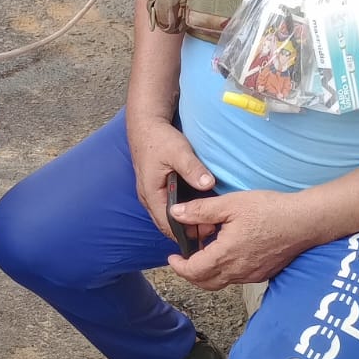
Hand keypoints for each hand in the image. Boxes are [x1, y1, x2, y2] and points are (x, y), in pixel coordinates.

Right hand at [125, 112, 213, 238]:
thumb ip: (192, 169)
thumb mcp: (178, 152)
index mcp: (151, 193)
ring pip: (168, 217)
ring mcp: (152, 195)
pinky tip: (198, 210)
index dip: (186, 231)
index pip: (167, 223)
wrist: (146, 126)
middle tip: (212, 231)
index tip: (207, 230)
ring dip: (185, 222)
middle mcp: (149, 198)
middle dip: (188, 231)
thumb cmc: (160, 139)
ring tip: (207, 224)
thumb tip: (208, 184)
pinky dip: (183, 212)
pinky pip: (169, 207)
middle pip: (167, 225)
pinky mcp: (158, 189)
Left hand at [167, 189, 309, 290]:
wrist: (304, 221)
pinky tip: (227, 253)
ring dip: (207, 273)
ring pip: (221, 282)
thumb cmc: (270, 210)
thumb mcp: (231, 204)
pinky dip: (225, 271)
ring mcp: (251, 275)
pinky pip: (237, 278)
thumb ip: (200, 211)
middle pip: (205, 283)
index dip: (179, 267)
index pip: (193, 271)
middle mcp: (237, 271)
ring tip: (204, 253)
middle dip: (190, 273)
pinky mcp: (263, 273)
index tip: (172, 258)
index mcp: (225, 255)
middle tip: (183, 260)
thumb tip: (176, 214)